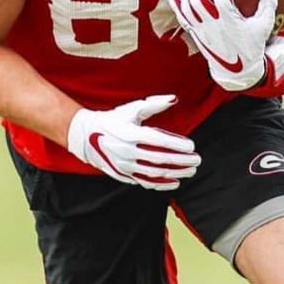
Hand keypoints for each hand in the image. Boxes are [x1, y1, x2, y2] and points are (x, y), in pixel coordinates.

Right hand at [66, 94, 200, 190]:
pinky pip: (145, 182)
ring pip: (155, 173)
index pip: (159, 140)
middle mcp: (126, 151)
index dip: (177, 144)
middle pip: (160, 159)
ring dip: (176, 173)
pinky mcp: (122, 174)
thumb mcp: (131, 109)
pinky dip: (161, 184)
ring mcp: (124, 165)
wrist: (86, 136)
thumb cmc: (112, 120)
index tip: (192, 146)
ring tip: (190, 171)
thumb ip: (153, 104)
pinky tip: (175, 182)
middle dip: (182, 161)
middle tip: (197, 160)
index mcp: (129, 133)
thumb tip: (174, 99)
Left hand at [166, 0, 277, 91]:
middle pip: (197, 1)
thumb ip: (268, 0)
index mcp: (229, 21)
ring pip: (186, 7)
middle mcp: (212, 25)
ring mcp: (200, 30)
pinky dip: (175, 3)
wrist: (236, 71)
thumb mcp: (265, 24)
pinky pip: (181, 17)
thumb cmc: (252, 44)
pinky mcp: (194, 33)